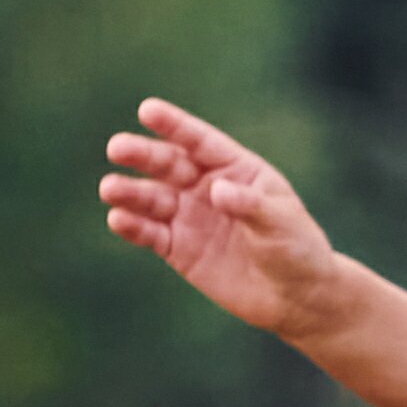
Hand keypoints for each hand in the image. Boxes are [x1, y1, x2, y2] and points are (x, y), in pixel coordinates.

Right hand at [99, 100, 354, 336]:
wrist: (294, 297)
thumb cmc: (296, 249)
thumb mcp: (280, 223)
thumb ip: (250, 205)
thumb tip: (217, 189)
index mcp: (236, 169)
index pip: (201, 142)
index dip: (175, 125)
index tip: (148, 110)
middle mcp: (206, 187)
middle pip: (169, 165)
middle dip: (143, 155)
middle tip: (117, 148)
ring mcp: (189, 217)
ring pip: (152, 198)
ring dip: (130, 192)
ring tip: (110, 188)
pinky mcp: (177, 248)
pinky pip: (150, 233)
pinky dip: (133, 226)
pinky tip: (118, 219)